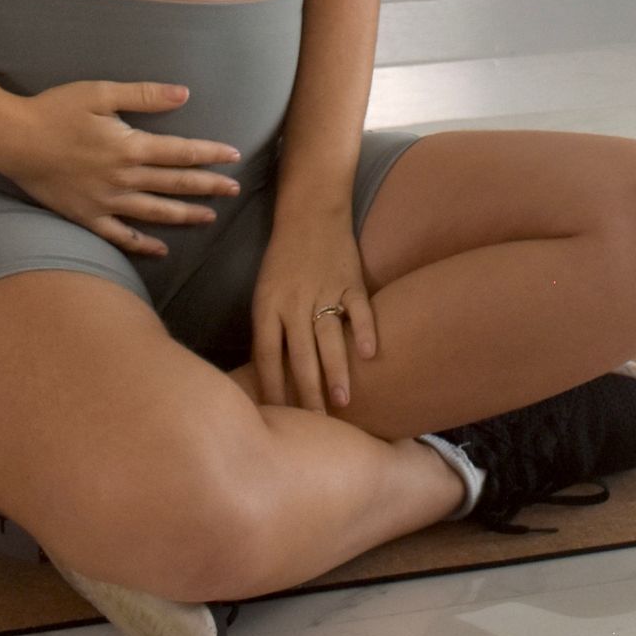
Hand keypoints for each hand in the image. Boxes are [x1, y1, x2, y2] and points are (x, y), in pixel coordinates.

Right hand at [0, 78, 241, 259]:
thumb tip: (184, 94)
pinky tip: (161, 250)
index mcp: (129, 146)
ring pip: (155, 212)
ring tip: (210, 217)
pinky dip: (143, 245)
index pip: (181, 152)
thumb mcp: (100, 93)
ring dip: (185, 214)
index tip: (234, 156)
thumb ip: (144, 95)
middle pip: (175, 184)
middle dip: (208, 186)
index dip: (210, 154)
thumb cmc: (55, 110)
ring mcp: (105, 202)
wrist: (12, 141)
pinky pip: (121, 236)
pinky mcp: (86, 217)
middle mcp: (123, 178)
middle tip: (235, 189)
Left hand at [249, 195, 378, 413]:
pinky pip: (359, 308)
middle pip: (300, 355)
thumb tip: (272, 375)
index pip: (267, 355)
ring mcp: (324, 290)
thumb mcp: (265, 292)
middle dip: (308, 392)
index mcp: (268, 306)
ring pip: (329, 337)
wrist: (310, 211)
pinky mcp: (351, 279)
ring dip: (336, 371)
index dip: (272, 387)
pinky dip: (364, 329)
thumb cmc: (283, 259)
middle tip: (317, 424)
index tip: (280, 417)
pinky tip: (369, 354)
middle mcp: (294, 302)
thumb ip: (270, 329)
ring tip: (344, 402)